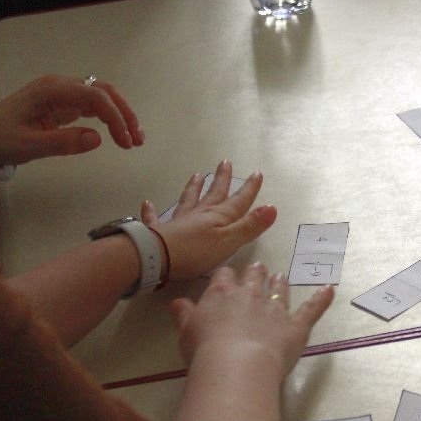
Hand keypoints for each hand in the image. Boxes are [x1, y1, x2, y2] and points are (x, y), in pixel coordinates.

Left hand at [0, 75, 143, 165]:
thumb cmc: (1, 139)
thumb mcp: (28, 145)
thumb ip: (62, 142)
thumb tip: (97, 139)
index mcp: (51, 91)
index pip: (94, 96)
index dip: (114, 117)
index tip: (125, 141)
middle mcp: (60, 87)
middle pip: (103, 91)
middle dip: (124, 113)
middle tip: (137, 140)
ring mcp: (63, 94)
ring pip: (101, 96)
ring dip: (120, 114)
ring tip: (134, 138)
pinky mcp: (64, 104)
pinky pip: (93, 105)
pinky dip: (109, 117)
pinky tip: (118, 132)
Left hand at [141, 160, 276, 280]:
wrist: (157, 257)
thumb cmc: (196, 252)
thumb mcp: (229, 241)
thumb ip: (249, 226)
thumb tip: (272, 207)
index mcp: (219, 217)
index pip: (238, 200)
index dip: (249, 189)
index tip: (257, 173)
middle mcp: (200, 214)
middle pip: (214, 193)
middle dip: (222, 179)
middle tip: (225, 163)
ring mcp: (179, 221)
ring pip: (189, 200)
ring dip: (194, 187)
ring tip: (197, 175)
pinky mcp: (158, 231)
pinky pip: (155, 217)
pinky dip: (152, 210)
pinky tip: (148, 202)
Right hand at [168, 264, 333, 380]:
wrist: (235, 365)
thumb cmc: (205, 351)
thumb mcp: (186, 331)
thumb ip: (184, 314)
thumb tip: (176, 302)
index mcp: (221, 294)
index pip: (224, 277)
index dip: (227, 277)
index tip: (228, 278)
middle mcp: (249, 295)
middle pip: (253, 277)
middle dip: (255, 273)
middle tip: (258, 269)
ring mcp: (275, 309)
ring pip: (279, 289)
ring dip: (279, 282)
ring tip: (280, 276)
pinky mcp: (296, 325)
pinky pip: (312, 309)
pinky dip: (322, 298)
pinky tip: (330, 289)